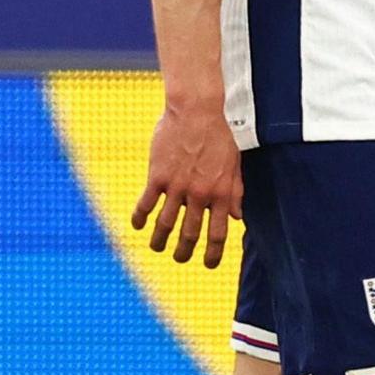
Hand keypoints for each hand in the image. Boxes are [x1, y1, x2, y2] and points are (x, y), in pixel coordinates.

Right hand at [132, 96, 240, 267]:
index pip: (217, 233)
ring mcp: (177, 187)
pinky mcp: (158, 176)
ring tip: (157, 248)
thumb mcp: (234, 164)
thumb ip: (236, 192)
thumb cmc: (220, 134)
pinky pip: (146, 203)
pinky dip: (140, 217)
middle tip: (180, 258)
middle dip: (184, 251)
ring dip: (160, 240)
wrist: (197, 110)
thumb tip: (237, 216)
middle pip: (190, 234)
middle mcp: (199, 195)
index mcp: (221, 194)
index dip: (212, 253)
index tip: (207, 264)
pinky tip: (137, 225)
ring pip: (166, 224)